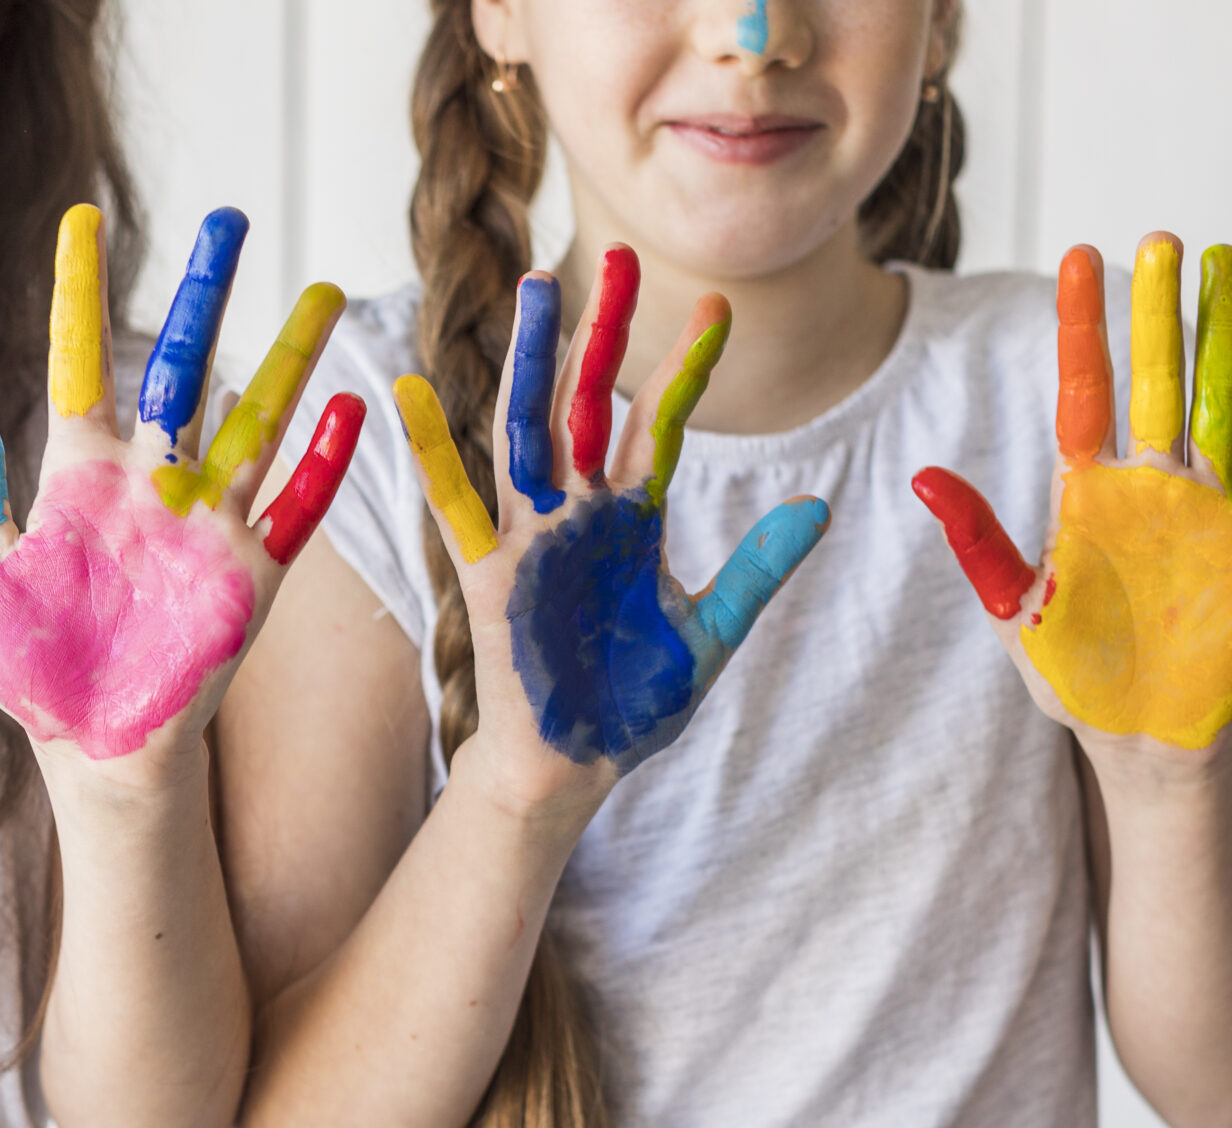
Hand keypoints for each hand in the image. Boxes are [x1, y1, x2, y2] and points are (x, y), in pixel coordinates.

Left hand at [0, 205, 363, 783]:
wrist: (96, 753)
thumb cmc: (37, 671)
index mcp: (80, 475)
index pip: (81, 361)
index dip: (81, 291)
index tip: (83, 221)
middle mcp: (150, 484)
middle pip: (184, 366)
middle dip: (206, 292)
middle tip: (230, 218)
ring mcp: (206, 525)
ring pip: (255, 421)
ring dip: (289, 359)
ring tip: (320, 290)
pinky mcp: (250, 576)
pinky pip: (296, 508)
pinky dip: (322, 461)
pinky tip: (349, 407)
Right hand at [394, 247, 829, 812]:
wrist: (573, 768)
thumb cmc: (630, 707)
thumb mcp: (711, 632)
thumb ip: (757, 569)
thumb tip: (819, 508)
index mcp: (630, 520)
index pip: (659, 425)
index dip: (686, 369)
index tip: (718, 306)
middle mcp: (578, 513)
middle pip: (589, 402)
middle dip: (603, 331)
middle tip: (620, 257)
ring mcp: (531, 536)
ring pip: (531, 428)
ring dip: (535, 360)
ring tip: (540, 287)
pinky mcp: (490, 573)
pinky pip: (457, 503)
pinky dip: (433, 451)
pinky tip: (412, 394)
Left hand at [914, 236, 1231, 756]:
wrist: (1137, 736)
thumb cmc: (1072, 675)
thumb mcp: (1015, 608)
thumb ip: (978, 541)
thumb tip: (921, 478)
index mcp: (1089, 490)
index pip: (1084, 390)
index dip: (1082, 326)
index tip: (1077, 257)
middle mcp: (1152, 482)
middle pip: (1155, 378)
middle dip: (1157, 311)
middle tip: (1161, 238)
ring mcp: (1209, 505)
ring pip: (1217, 399)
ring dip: (1225, 334)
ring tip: (1227, 264)